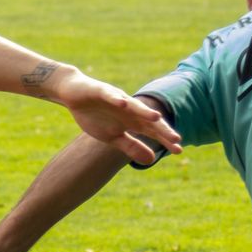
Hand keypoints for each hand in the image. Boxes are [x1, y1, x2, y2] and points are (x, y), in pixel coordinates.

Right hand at [56, 72, 181, 164]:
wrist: (73, 93)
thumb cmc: (95, 115)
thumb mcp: (113, 137)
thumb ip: (131, 147)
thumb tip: (152, 160)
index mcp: (132, 121)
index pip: (153, 131)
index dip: (165, 140)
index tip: (178, 151)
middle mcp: (129, 109)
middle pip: (148, 119)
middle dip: (161, 128)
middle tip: (176, 139)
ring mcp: (116, 98)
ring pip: (133, 105)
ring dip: (144, 111)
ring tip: (156, 118)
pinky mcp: (101, 91)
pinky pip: (110, 95)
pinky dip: (116, 98)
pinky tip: (123, 103)